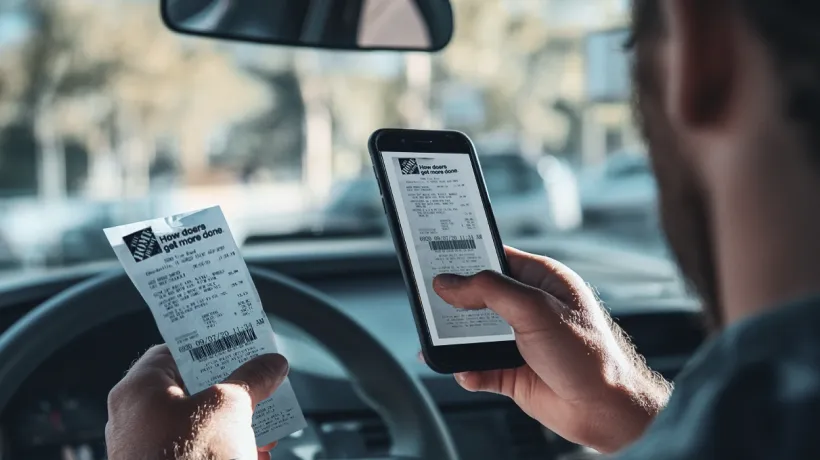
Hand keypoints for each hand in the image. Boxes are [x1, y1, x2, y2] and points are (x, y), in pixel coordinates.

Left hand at [106, 345, 287, 459]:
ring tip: (265, 423)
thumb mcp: (230, 407)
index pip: (173, 350)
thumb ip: (253, 378)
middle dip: (230, 387)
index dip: (209, 345)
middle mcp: (134, 419)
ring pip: (195, 423)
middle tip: (258, 380)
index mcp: (139, 390)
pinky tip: (255, 454)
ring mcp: (145, 451)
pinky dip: (224, 449)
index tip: (238, 343)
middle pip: (188, 388)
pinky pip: (194, 452)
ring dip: (233, 422)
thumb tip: (272, 363)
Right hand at [432, 247, 671, 452]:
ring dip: (455, 340)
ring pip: (473, 334)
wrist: (606, 411)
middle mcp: (529, 307)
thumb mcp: (535, 308)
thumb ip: (488, 290)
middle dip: (452, 301)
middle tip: (427, 301)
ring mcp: (520, 341)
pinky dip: (467, 370)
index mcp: (541, 280)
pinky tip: (465, 371)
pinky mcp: (513, 372)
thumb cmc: (588, 354)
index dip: (465, 256)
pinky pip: (478, 368)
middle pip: (477, 297)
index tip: (434, 255)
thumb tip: (448, 283)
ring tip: (436, 340)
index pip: (495, 258)